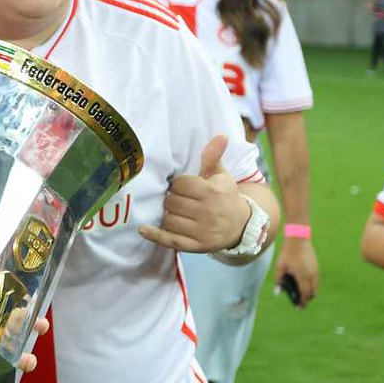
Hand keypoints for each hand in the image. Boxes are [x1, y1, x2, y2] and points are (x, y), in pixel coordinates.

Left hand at [139, 135, 246, 253]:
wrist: (240, 226)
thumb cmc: (225, 196)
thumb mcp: (222, 176)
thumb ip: (214, 157)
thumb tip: (220, 136)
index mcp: (213, 192)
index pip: (180, 184)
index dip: (179, 184)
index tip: (184, 187)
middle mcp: (208, 213)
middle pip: (172, 202)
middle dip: (172, 199)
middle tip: (180, 200)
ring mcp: (202, 232)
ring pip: (169, 219)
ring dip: (168, 214)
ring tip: (177, 212)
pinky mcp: (196, 246)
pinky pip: (170, 240)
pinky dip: (155, 235)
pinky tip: (143, 229)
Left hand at [273, 237, 318, 306]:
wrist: (299, 239)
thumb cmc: (288, 252)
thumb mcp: (280, 266)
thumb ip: (279, 280)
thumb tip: (278, 292)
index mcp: (302, 276)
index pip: (305, 294)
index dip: (303, 302)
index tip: (299, 308)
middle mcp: (311, 275)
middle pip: (312, 292)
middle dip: (307, 299)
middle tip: (300, 302)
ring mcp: (315, 270)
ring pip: (315, 286)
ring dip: (310, 292)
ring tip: (302, 294)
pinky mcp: (316, 267)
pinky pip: (315, 280)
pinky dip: (311, 285)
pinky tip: (304, 284)